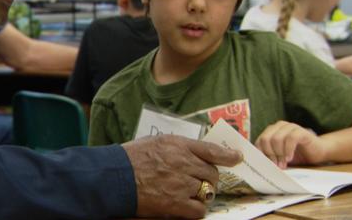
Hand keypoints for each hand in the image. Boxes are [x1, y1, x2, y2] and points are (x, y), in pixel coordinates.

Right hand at [122, 135, 241, 218]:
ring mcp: (181, 184)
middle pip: (212, 173)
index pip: (211, 150)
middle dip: (209, 177)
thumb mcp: (155, 142)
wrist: (115, 177)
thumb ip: (177, 146)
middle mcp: (184, 163)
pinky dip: (197, 209)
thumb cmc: (131, 157)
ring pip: (208, 191)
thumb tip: (194, 151)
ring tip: (191, 193)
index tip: (237, 157)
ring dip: (203, 193)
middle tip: (201, 181)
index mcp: (178, 145)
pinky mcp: (176, 204)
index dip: (227, 155)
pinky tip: (189, 206)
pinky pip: (199, 209)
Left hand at [254, 121, 328, 167]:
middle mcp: (279, 126)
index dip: (262, 155)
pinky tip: (290, 158)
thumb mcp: (280, 157)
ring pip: (276, 139)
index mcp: (271, 131)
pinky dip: (288, 150)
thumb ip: (271, 157)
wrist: (318, 152)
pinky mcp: (301, 131)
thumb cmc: (297, 155)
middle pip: (265, 139)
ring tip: (284, 164)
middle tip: (277, 166)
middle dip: (270, 154)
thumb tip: (259, 166)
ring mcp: (290, 127)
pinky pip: (290, 138)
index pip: (259, 141)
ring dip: (279, 154)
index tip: (267, 166)